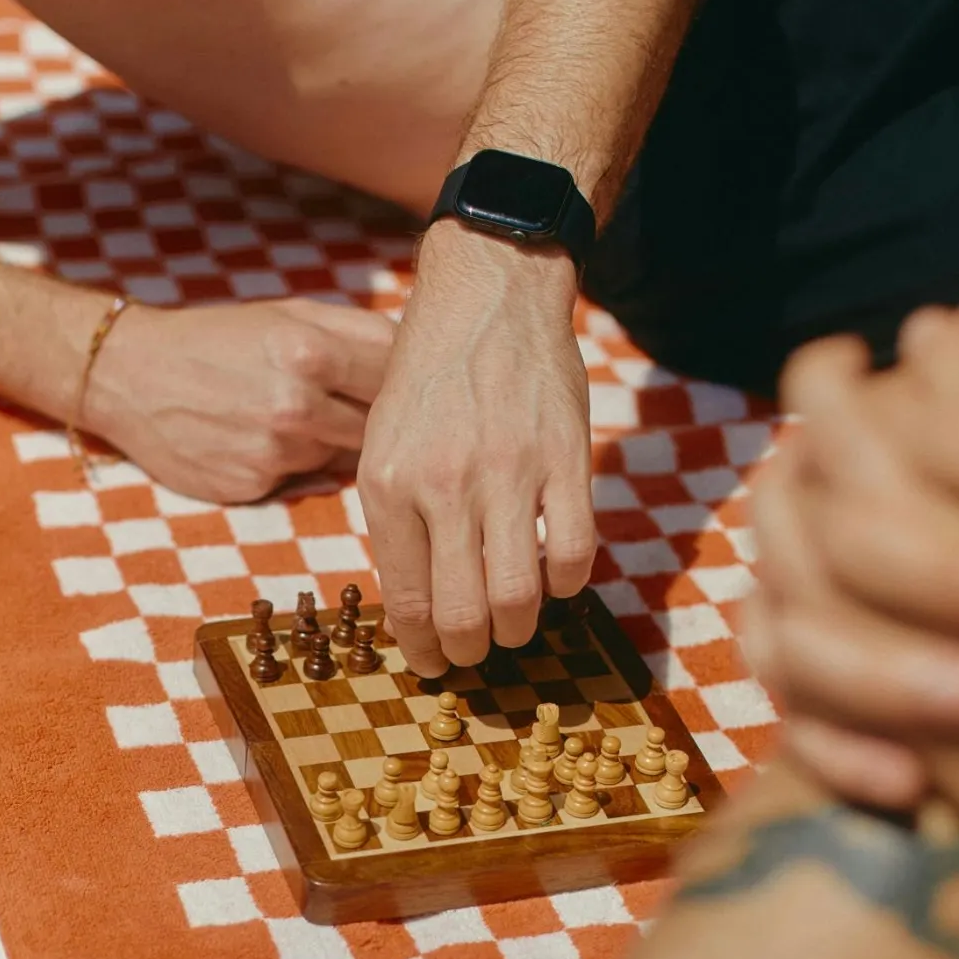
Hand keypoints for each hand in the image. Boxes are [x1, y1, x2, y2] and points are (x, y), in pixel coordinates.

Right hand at [85, 295, 394, 503]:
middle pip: (376, 427)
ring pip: (340, 457)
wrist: (131, 376)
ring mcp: (275, 453)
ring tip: (289, 412)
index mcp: (310, 352)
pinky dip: (292, 463)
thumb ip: (358, 331)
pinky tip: (258, 438)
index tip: (410, 381)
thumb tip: (422, 352)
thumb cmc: (217, 337)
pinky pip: (299, 478)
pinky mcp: (254, 487)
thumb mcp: (287, 313)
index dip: (405, 380)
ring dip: (330, 441)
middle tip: (348, 399)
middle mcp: (296, 407)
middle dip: (370, 415)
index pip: (395, 378)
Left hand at [357, 226, 595, 676]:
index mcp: (390, 484)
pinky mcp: (566, 460)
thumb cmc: (430, 376)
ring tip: (514, 624)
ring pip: (519, 597)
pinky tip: (554, 576)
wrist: (488, 296)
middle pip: (464, 614)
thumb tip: (418, 603)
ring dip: (518, 628)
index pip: (408, 600)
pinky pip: (574, 554)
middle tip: (475, 652)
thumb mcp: (384, 443)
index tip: (435, 662)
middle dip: (470, 651)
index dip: (425, 648)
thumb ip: (399, 520)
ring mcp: (510, 473)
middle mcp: (446, 484)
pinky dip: (567, 583)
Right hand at [747, 259, 958, 806]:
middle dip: (944, 566)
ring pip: (794, 632)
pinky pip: (796, 724)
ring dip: (884, 668)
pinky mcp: (802, 693)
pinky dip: (847, 751)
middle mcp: (803, 505)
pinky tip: (918, 785)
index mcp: (853, 423)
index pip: (869, 408)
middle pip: (836, 527)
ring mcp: (791, 601)